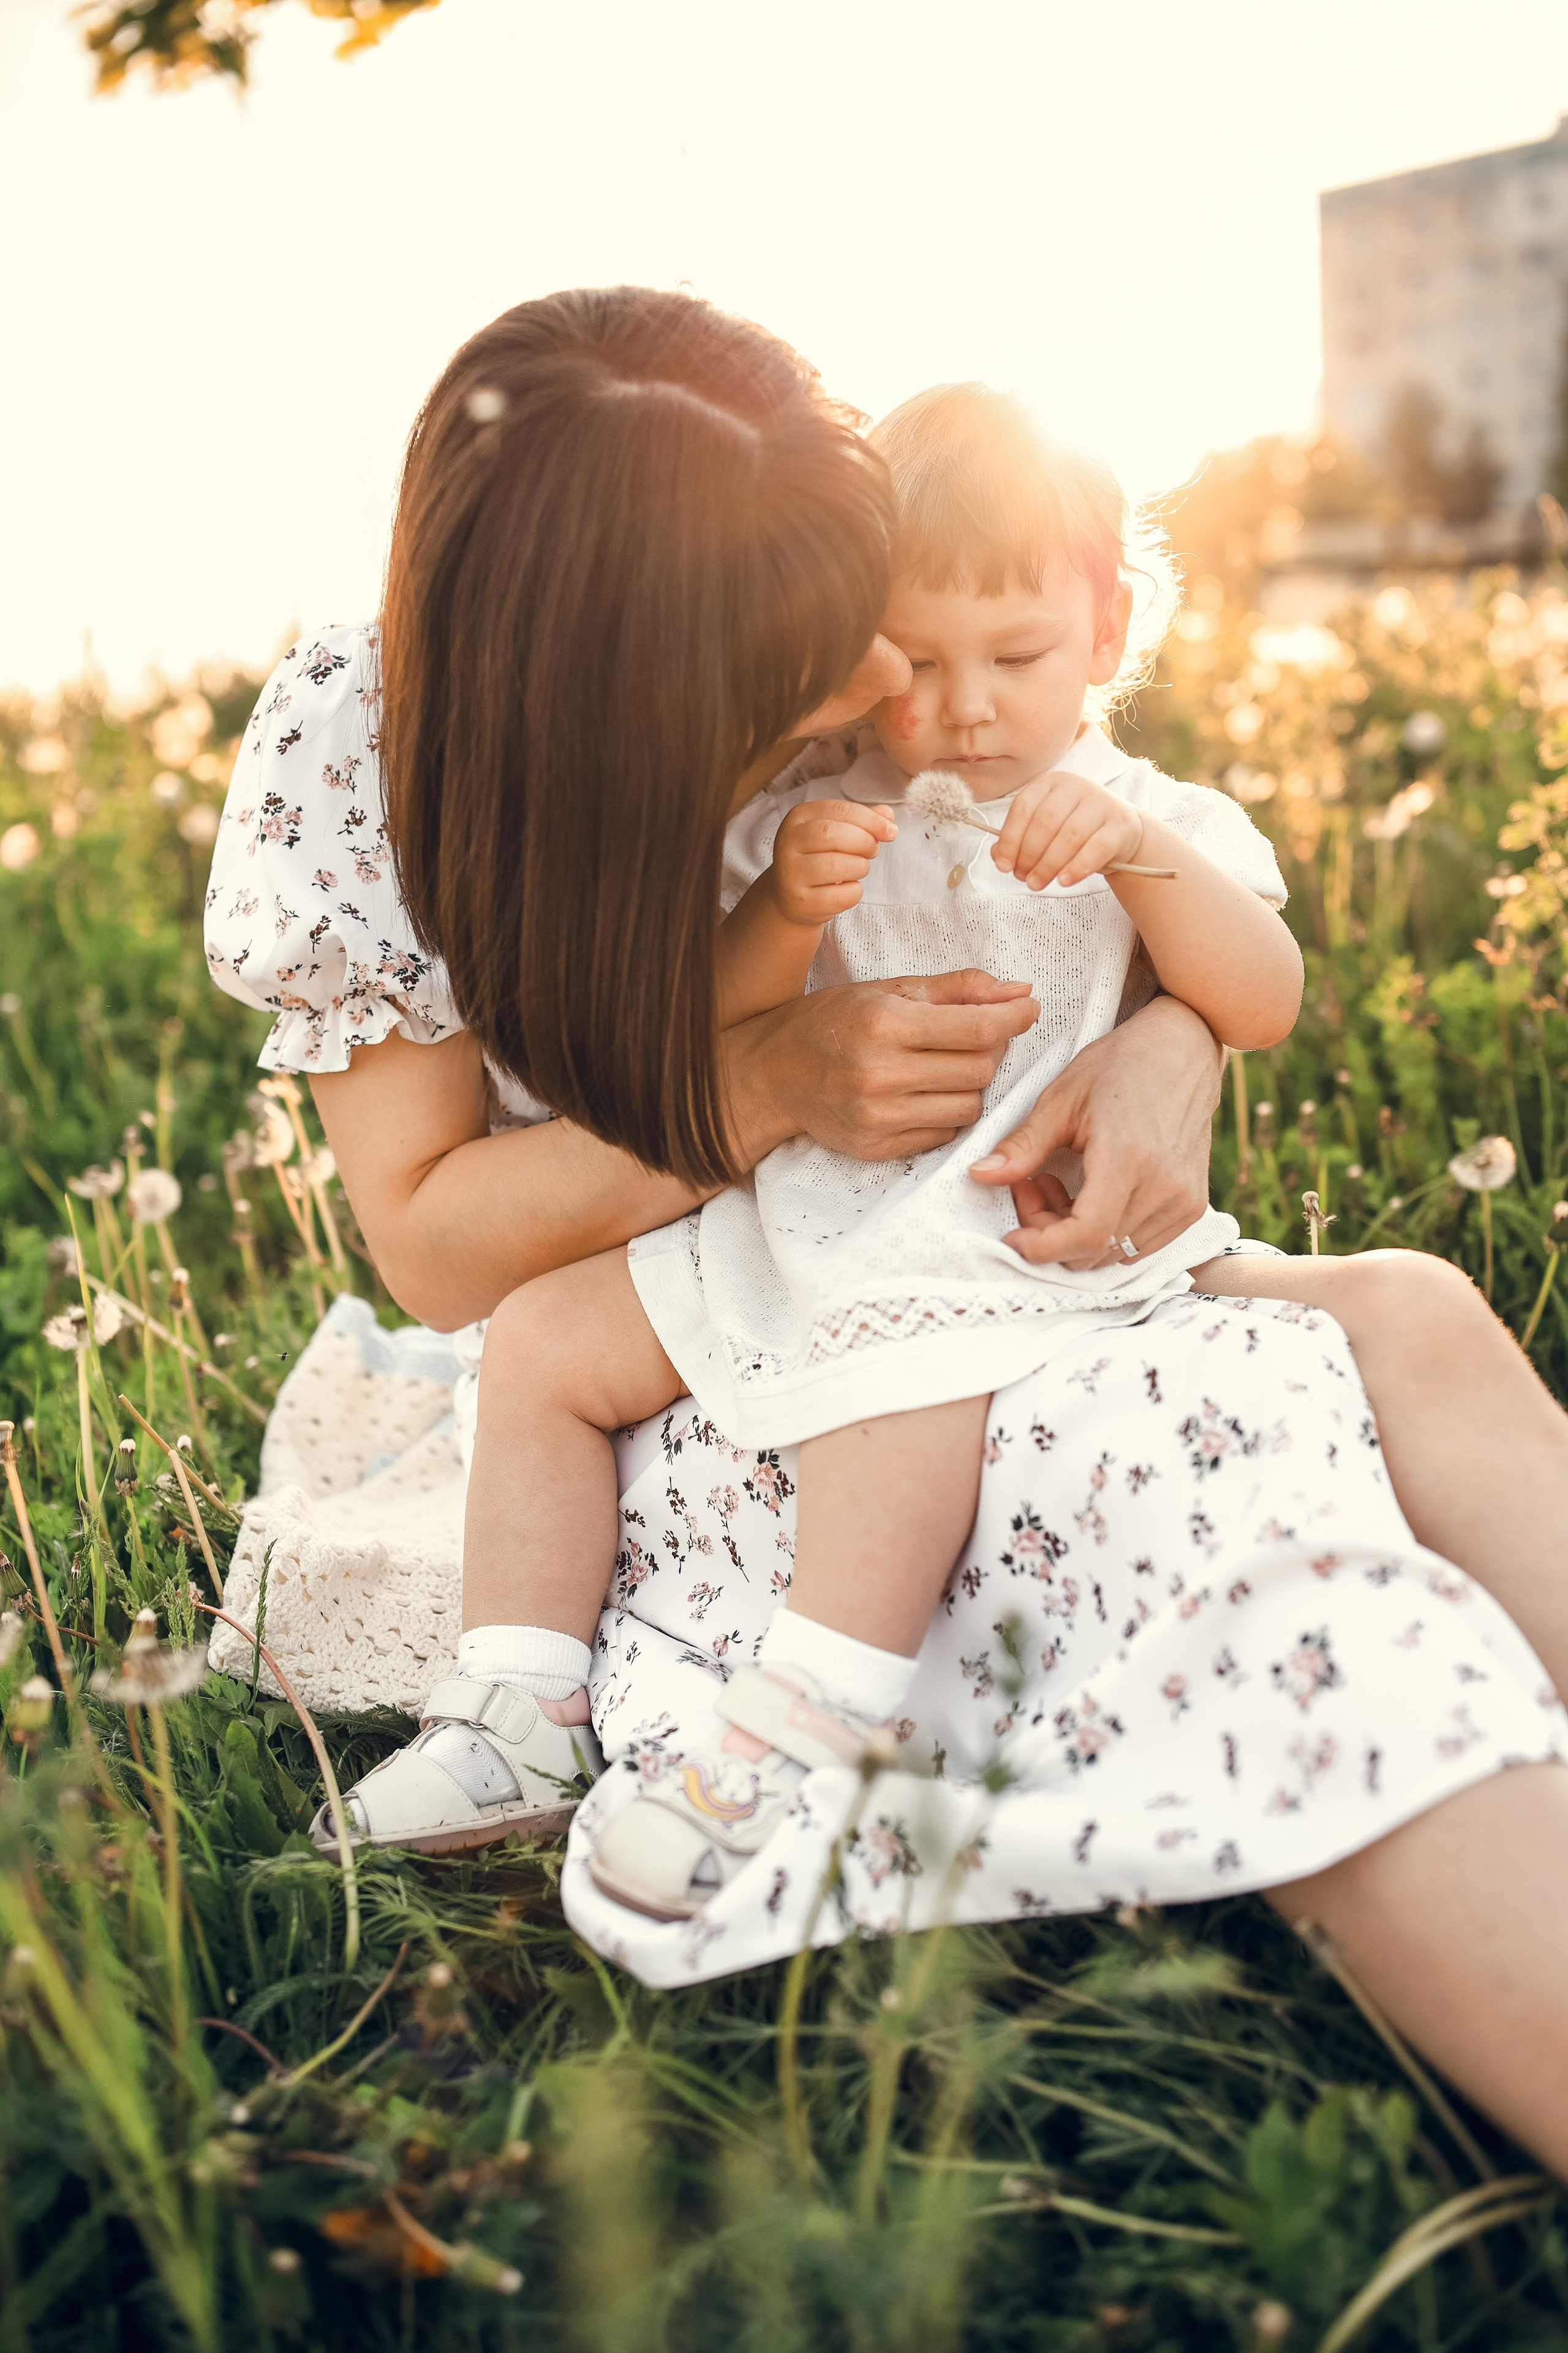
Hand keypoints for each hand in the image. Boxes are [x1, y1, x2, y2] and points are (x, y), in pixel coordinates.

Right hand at [727, 968, 1038, 1163]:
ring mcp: (878, 1117)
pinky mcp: (877, 1148)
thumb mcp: (888, 990)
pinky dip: (948, 1112)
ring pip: (969, 1107)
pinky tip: (926, 1093)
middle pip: (979, 1069)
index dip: (1014, 1018)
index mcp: (885, 1024)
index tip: (1028, 1009)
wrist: (772, 1074)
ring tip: (947, 1065)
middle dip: (990, 1050)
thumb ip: (957, 989)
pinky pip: (943, 1133)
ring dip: (972, 1085)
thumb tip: (1019, 990)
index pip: (977, 1029)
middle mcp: (881, 1074)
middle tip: (976, 1035)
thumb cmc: (832, 1022)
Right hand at [768, 798, 895, 925]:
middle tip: (873, 850)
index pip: (839, 810)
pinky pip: (841, 895)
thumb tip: (887, 815)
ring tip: (858, 868)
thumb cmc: (818, 857)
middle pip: (833, 834)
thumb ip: (861, 821)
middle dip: (864, 842)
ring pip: (837, 865)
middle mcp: (788, 843)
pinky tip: (847, 888)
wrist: (790, 895)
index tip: (890, 831)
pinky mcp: (801, 901)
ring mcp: (791, 874)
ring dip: (860, 867)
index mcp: (798, 817)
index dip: (871, 820)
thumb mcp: (834, 832)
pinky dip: (854, 892)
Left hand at [967, 997, 1223, 1267]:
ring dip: (1074, 1234)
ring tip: (1060, 1184)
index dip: (1042, 1247)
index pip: (1085, 1234)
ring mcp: (1183, 1201)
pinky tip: (1090, 1193)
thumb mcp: (1061, 1099)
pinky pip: (1136, 1246)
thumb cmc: (1121, 1066)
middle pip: (1093, 1250)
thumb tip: (980, 1175)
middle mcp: (1164, 1187)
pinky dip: (1104, 1233)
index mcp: (1129, 1157)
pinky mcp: (1192, 1207)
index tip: (1012, 1238)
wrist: (1182, 1050)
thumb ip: (1023, 1145)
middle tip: (1030, 1186)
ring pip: (1113, 1254)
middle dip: (1049, 1233)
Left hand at [992, 769, 1143, 890]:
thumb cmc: (1073, 830)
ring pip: (1069, 836)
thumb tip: (998, 856)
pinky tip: (1064, 881)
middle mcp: (1076, 786)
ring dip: (1049, 865)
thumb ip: (1018, 839)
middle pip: (1045, 823)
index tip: (1003, 866)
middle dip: (1029, 855)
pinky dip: (1077, 867)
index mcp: (1050, 783)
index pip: (1023, 809)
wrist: (1119, 830)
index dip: (1010, 840)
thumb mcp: (1044, 829)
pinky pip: (1096, 848)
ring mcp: (1101, 803)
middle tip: (1023, 878)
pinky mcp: (1120, 825)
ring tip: (1038, 883)